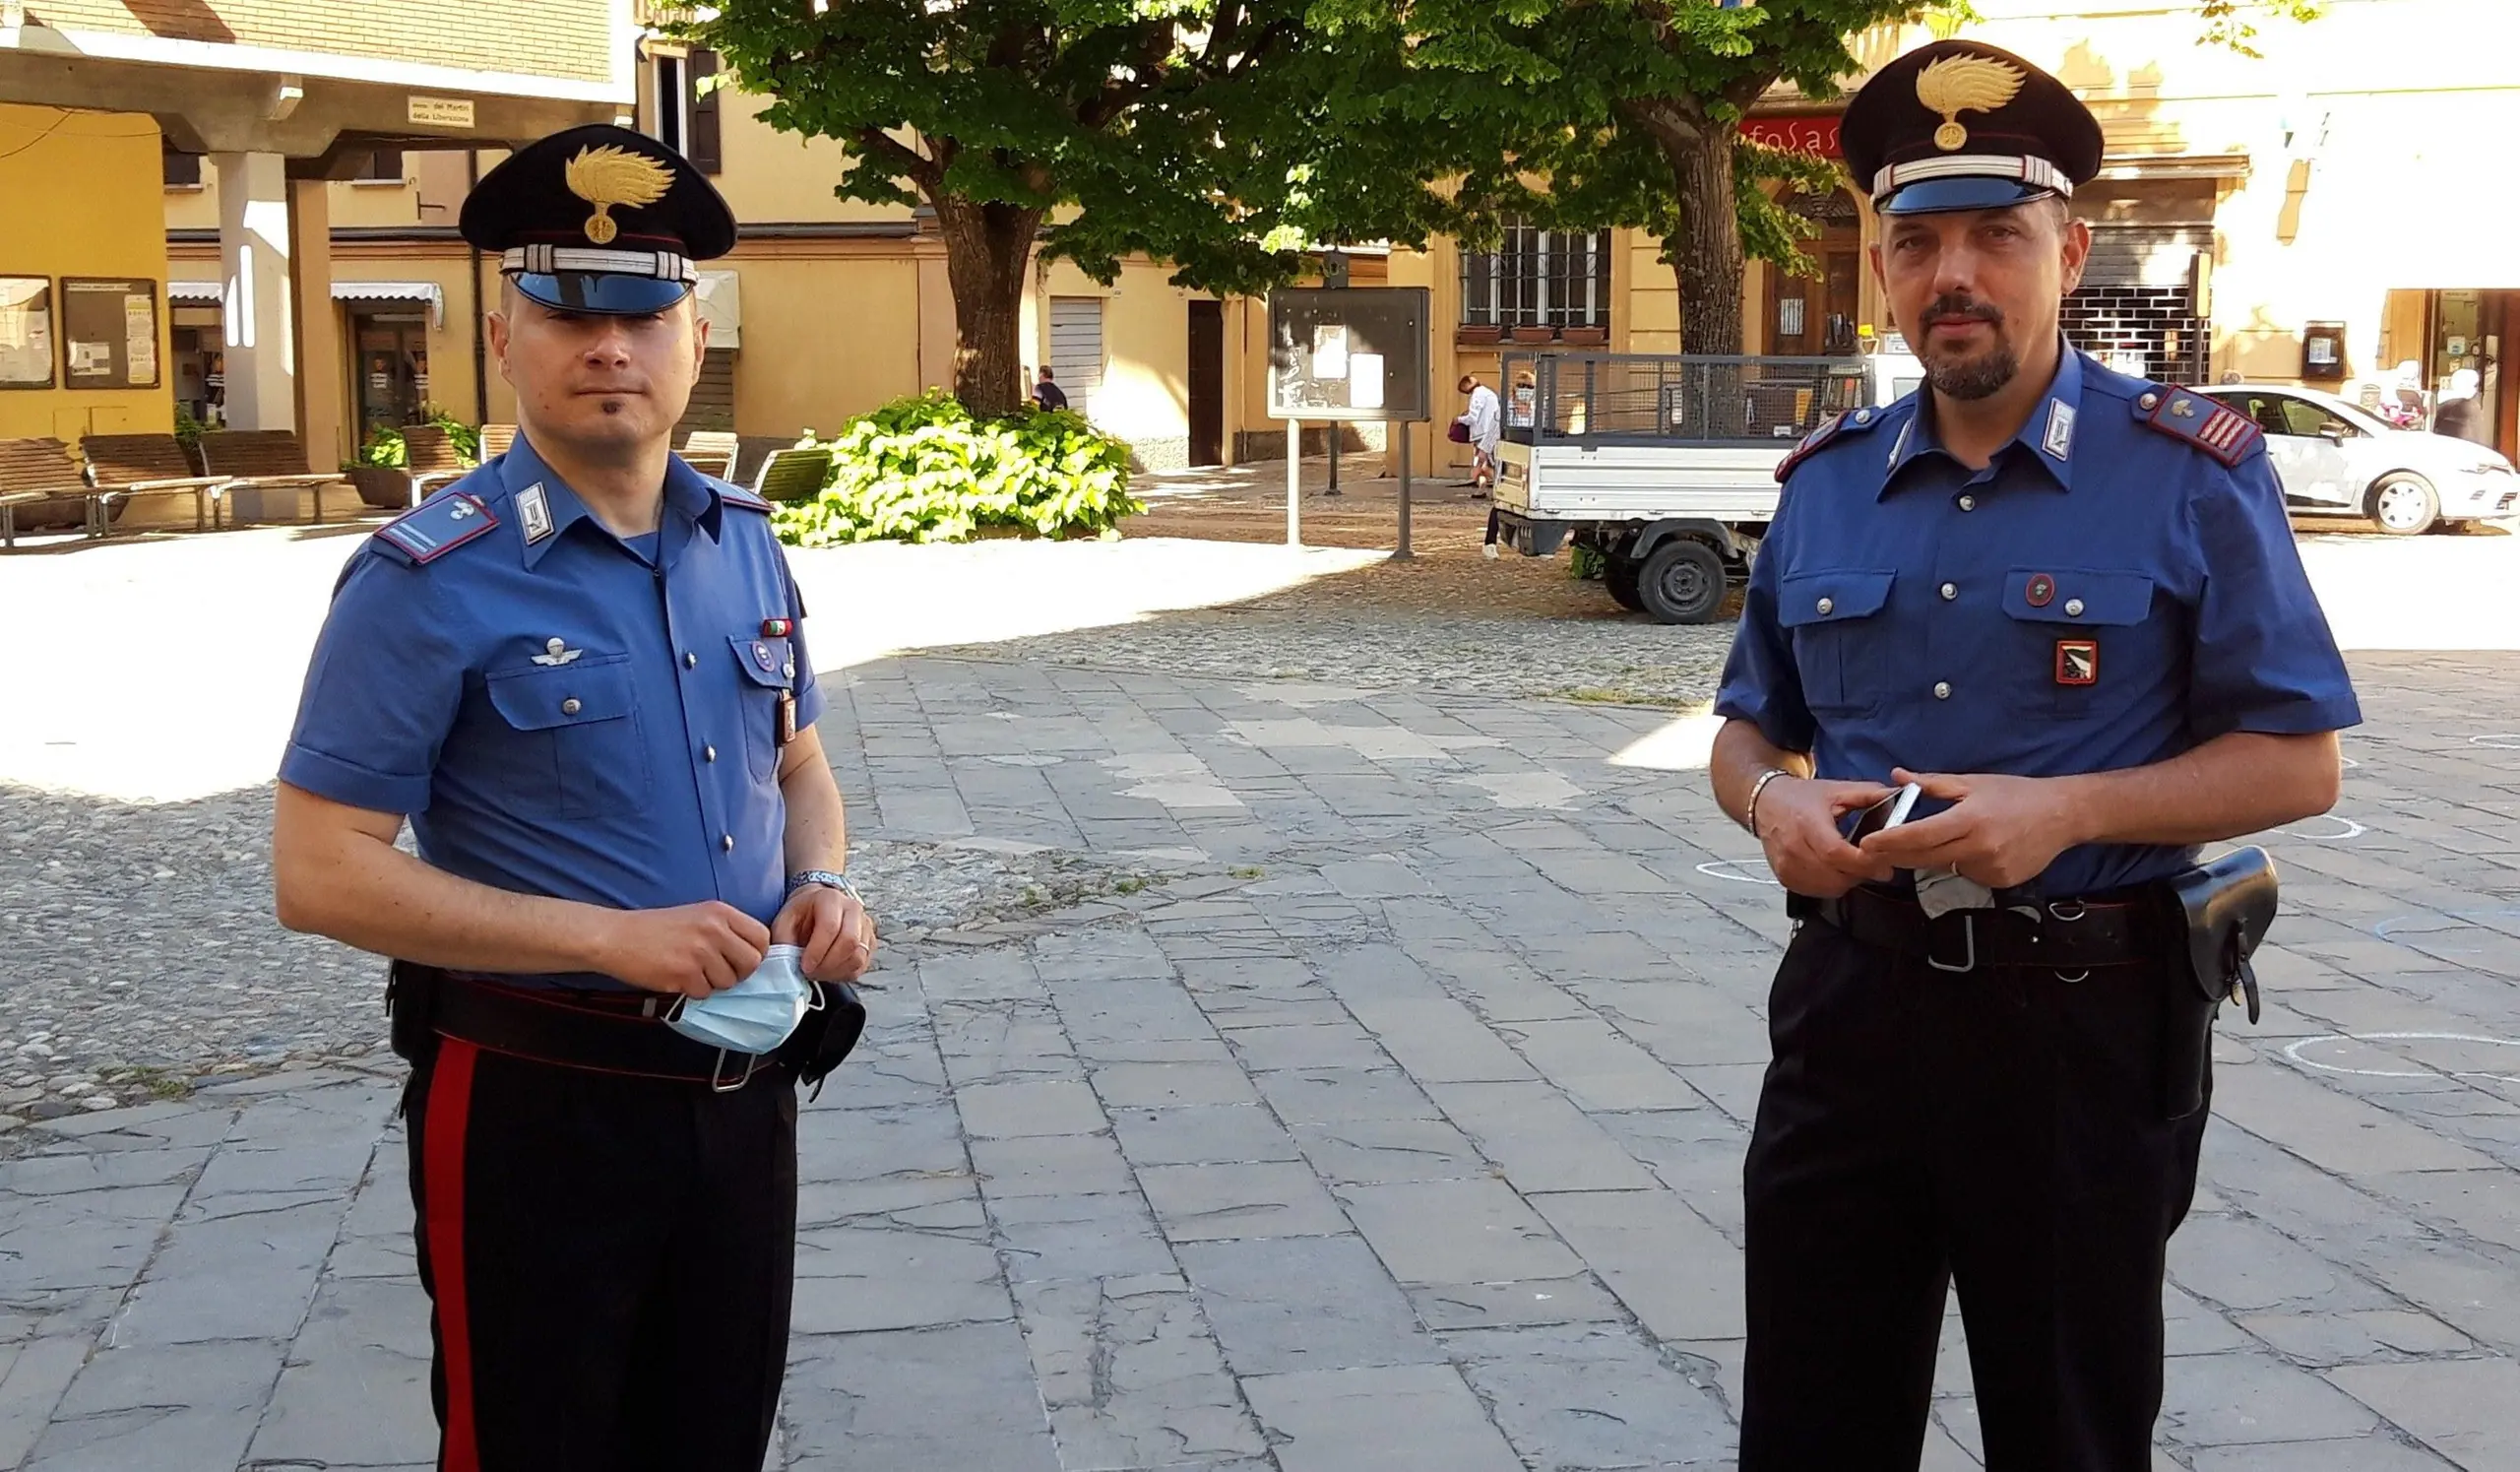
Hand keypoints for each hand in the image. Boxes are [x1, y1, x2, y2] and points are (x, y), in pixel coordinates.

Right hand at [593, 901, 770, 1000]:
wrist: (617, 937)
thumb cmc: (657, 929)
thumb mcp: (697, 916)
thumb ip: (726, 931)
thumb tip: (754, 956)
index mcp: (720, 912)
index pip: (762, 937)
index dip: (755, 953)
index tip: (741, 959)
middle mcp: (714, 929)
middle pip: (751, 963)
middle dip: (739, 973)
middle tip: (718, 970)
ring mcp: (700, 952)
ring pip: (728, 982)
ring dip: (713, 983)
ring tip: (691, 970)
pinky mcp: (684, 974)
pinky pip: (705, 993)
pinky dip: (693, 990)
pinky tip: (677, 976)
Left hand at [773, 884, 875, 983]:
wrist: (816, 908)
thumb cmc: (801, 915)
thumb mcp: (784, 922)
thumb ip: (783, 941)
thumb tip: (787, 965)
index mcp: (830, 899)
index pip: (830, 927)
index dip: (817, 951)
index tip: (804, 966)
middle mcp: (853, 909)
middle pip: (849, 942)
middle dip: (827, 964)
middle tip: (810, 972)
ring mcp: (865, 925)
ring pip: (859, 956)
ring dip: (836, 971)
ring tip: (818, 972)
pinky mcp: (870, 942)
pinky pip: (862, 965)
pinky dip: (845, 974)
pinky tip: (829, 971)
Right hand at [1756, 776, 1898, 897]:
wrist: (1766, 804)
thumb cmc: (1801, 798)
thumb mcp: (1837, 790)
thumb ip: (1870, 794)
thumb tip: (1902, 796)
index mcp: (1808, 824)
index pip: (1837, 853)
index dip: (1864, 863)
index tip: (1884, 865)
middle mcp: (1794, 848)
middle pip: (1836, 876)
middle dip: (1862, 874)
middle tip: (1875, 865)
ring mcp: (1787, 866)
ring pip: (1829, 888)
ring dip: (1848, 881)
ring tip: (1854, 866)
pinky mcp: (1785, 878)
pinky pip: (1816, 892)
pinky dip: (1832, 886)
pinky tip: (1836, 871)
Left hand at [1859, 768, 2081, 888]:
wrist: (2062, 815)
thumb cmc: (2015, 794)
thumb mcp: (1973, 782)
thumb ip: (1932, 783)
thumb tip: (1897, 776)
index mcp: (1970, 819)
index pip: (1920, 835)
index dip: (1890, 841)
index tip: (1867, 842)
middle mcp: (1980, 847)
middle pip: (1924, 858)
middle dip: (1897, 855)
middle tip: (1875, 849)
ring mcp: (1991, 868)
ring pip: (1945, 868)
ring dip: (1933, 857)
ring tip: (1945, 837)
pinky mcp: (2001, 882)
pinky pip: (1967, 875)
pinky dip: (1961, 864)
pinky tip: (1976, 848)